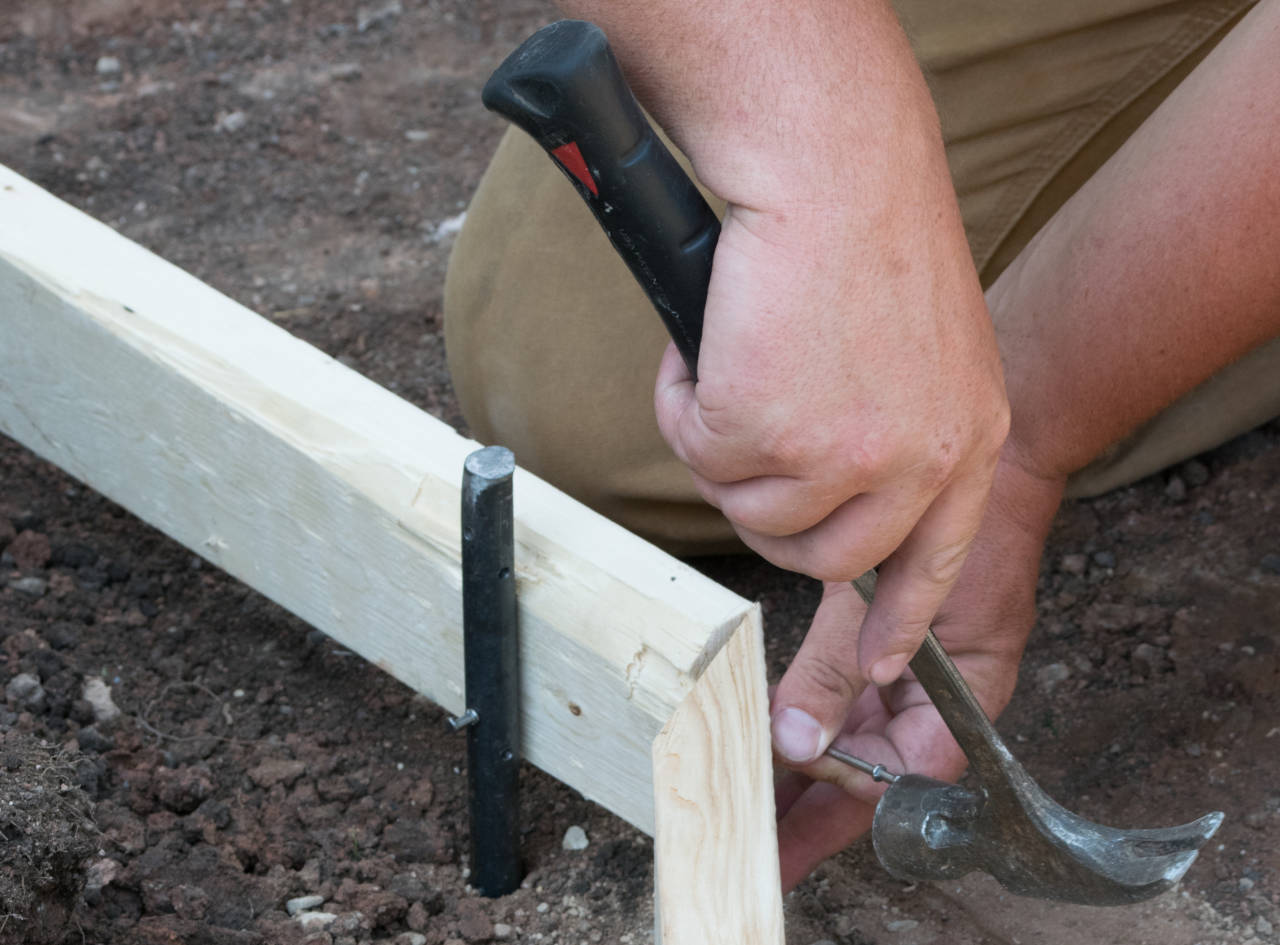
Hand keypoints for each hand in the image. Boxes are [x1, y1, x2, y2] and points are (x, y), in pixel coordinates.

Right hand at [656, 150, 1008, 747]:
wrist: (828, 165)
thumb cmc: (863, 230)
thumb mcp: (923, 345)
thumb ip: (900, 427)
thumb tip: (831, 480)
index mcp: (969, 438)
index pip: (936, 564)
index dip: (900, 620)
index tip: (881, 664)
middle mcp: (921, 461)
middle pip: (820, 558)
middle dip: (768, 510)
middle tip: (743, 431)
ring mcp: (850, 458)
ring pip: (752, 513)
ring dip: (723, 446)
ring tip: (732, 362)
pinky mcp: (776, 436)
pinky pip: (699, 456)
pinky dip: (683, 404)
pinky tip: (710, 343)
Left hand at [771, 451, 1064, 888]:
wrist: (983, 470)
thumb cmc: (958, 528)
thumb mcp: (886, 601)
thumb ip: (835, 671)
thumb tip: (794, 741)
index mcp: (966, 701)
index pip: (910, 775)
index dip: (853, 780)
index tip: (800, 762)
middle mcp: (940, 703)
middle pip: (877, 775)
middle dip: (821, 809)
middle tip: (765, 844)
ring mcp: (914, 682)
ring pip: (858, 743)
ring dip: (810, 769)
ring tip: (756, 803)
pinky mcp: (887, 655)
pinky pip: (848, 702)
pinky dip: (812, 716)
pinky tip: (771, 733)